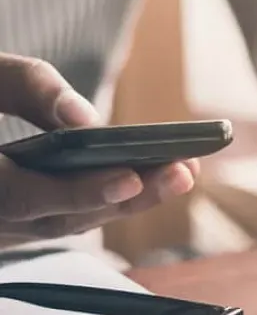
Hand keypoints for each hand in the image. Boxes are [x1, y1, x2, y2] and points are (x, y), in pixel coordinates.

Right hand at [0, 53, 197, 247]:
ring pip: (66, 226)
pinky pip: (61, 221)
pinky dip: (103, 202)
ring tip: (180, 173)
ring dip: (127, 203)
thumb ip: (27, 87)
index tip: (130, 178)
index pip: (23, 196)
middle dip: (127, 197)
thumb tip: (85, 118)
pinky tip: (148, 181)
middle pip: (60, 219)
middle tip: (182, 172)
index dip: (78, 191)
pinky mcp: (12, 228)